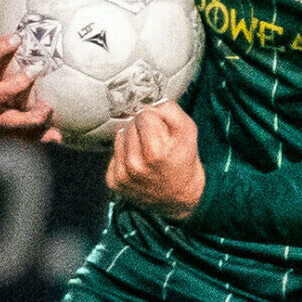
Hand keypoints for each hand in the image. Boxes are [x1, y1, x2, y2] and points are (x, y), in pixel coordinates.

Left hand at [106, 101, 205, 218]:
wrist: (179, 196)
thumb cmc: (183, 160)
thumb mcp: (188, 131)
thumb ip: (170, 110)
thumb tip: (148, 104)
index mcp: (154, 152)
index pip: (144, 115)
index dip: (156, 119)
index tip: (163, 132)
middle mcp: (134, 165)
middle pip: (130, 124)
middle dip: (143, 129)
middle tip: (157, 142)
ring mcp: (122, 175)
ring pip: (120, 136)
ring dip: (132, 140)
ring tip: (147, 152)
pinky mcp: (113, 181)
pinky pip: (113, 153)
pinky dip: (124, 155)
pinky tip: (138, 163)